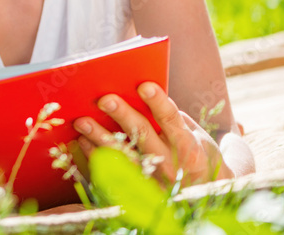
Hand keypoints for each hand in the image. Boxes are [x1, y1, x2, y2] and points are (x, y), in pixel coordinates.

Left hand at [72, 81, 232, 186]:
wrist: (202, 197)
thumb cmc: (194, 156)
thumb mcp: (195, 136)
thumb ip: (172, 118)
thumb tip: (141, 94)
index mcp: (188, 145)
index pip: (171, 119)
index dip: (158, 102)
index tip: (143, 86)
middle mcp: (170, 163)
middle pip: (143, 135)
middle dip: (123, 115)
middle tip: (104, 99)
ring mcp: (153, 179)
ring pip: (123, 156)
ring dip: (100, 137)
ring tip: (81, 121)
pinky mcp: (139, 191)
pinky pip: (113, 172)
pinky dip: (96, 156)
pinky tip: (82, 141)